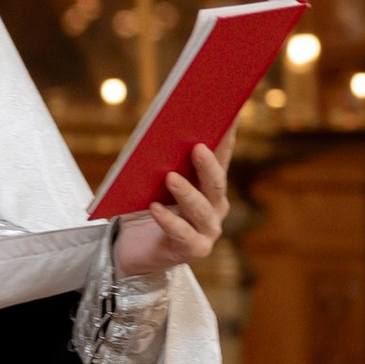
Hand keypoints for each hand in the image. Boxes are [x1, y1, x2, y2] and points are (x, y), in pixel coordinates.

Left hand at [113, 143, 227, 281]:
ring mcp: (208, 230)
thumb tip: (157, 134)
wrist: (134, 249)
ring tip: (170, 177)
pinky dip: (168, 220)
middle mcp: (216, 206)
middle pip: (215, 183)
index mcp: (210, 185)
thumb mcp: (154, 182)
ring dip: (186, 192)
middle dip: (207, 165)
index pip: (222, 157)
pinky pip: (182, 234)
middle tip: (197, 147)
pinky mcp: (194, 249)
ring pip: (201, 209)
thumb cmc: (147, 209)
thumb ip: (162, 163)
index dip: (226, 137)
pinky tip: (155, 208)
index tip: (230, 114)